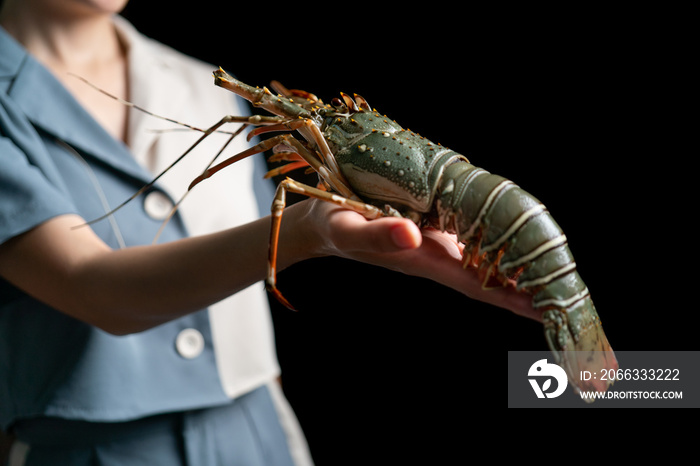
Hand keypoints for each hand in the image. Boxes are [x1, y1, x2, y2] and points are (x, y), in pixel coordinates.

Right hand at [298, 200, 539, 321]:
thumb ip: (377, 233)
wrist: (320, 223)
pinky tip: (516, 248)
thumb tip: (412, 234)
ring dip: (518, 275)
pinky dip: (498, 251)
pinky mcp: (434, 232)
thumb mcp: (348, 226)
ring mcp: (437, 247)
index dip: (512, 296)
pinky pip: (474, 245)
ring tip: (557, 282)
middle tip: (570, 304)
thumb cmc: (330, 224)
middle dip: (527, 294)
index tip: (547, 309)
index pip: (478, 284)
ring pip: (485, 265)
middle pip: (490, 281)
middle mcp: (437, 256)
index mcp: (423, 258)